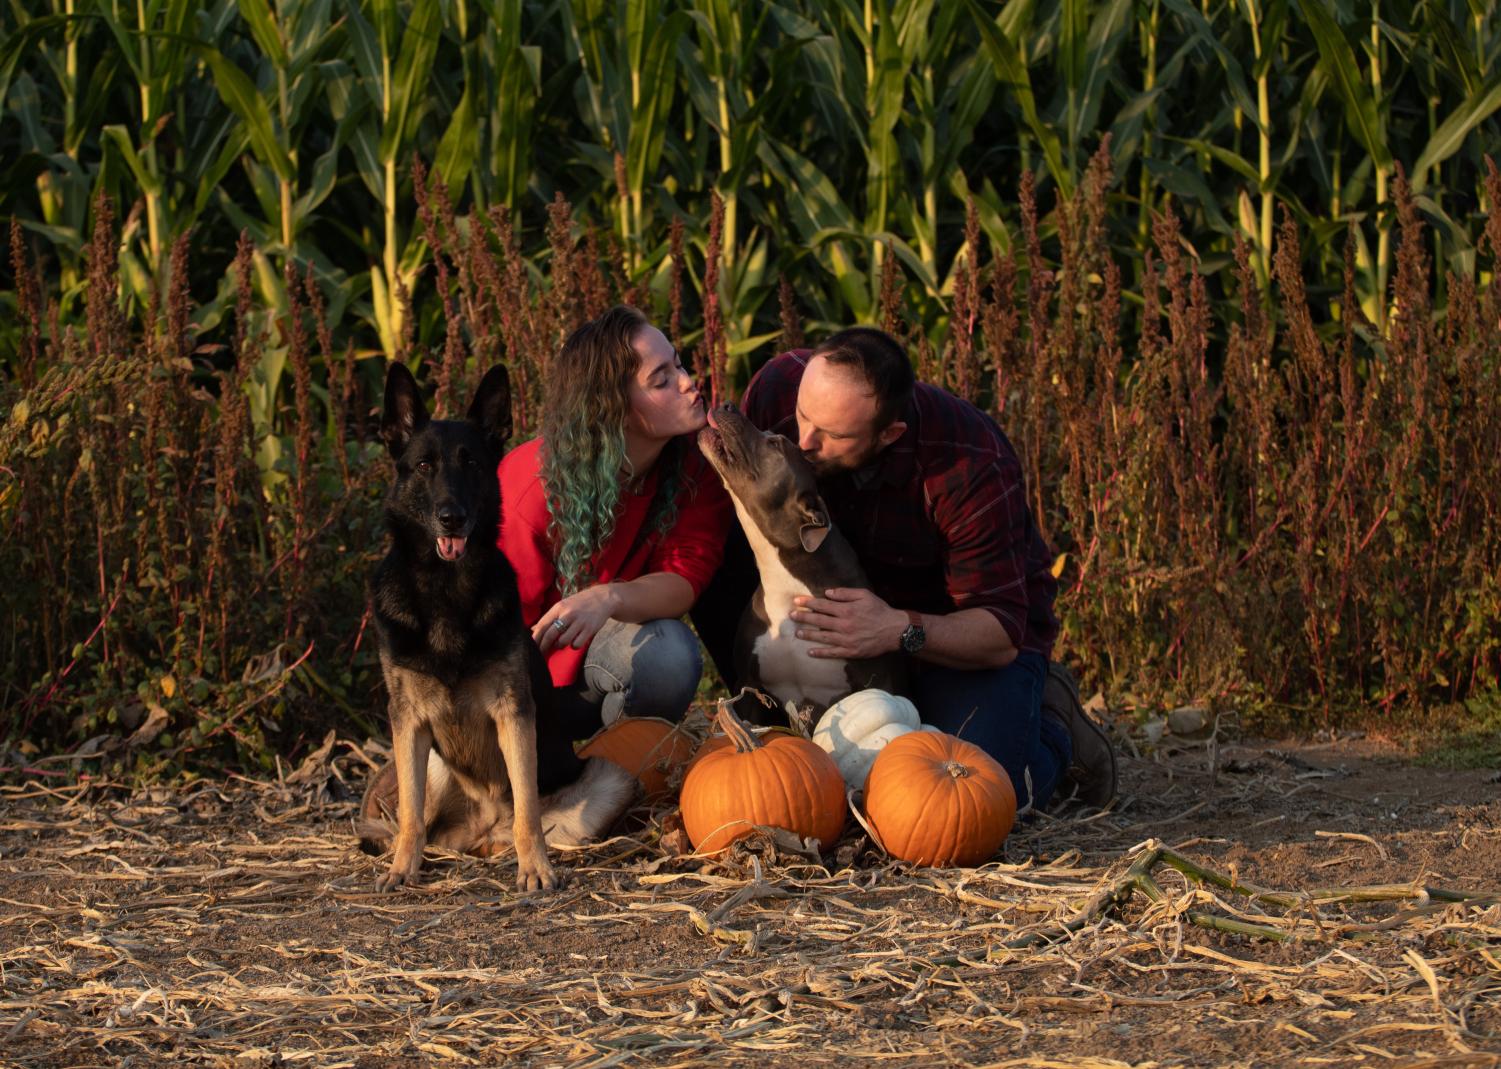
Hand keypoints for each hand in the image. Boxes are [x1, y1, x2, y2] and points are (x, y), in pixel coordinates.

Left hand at [533, 583, 619, 654]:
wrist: (603, 598)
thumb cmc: (580, 603)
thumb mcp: (563, 605)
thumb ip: (550, 617)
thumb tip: (533, 629)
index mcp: (559, 607)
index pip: (543, 624)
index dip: (535, 637)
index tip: (531, 647)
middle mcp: (568, 614)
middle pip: (551, 635)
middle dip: (544, 646)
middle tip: (541, 654)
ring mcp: (579, 622)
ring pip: (563, 641)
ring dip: (559, 646)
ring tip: (561, 643)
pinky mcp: (589, 629)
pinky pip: (576, 644)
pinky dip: (573, 646)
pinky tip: (575, 641)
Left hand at [791, 587, 907, 659]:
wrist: (895, 631)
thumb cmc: (880, 610)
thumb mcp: (864, 595)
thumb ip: (845, 593)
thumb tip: (827, 592)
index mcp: (846, 609)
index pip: (822, 605)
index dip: (808, 602)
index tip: (796, 601)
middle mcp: (843, 624)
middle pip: (819, 620)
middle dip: (803, 617)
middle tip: (791, 616)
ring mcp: (846, 639)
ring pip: (822, 637)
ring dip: (808, 635)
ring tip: (797, 633)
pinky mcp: (850, 651)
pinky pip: (832, 652)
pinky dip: (820, 653)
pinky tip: (810, 652)